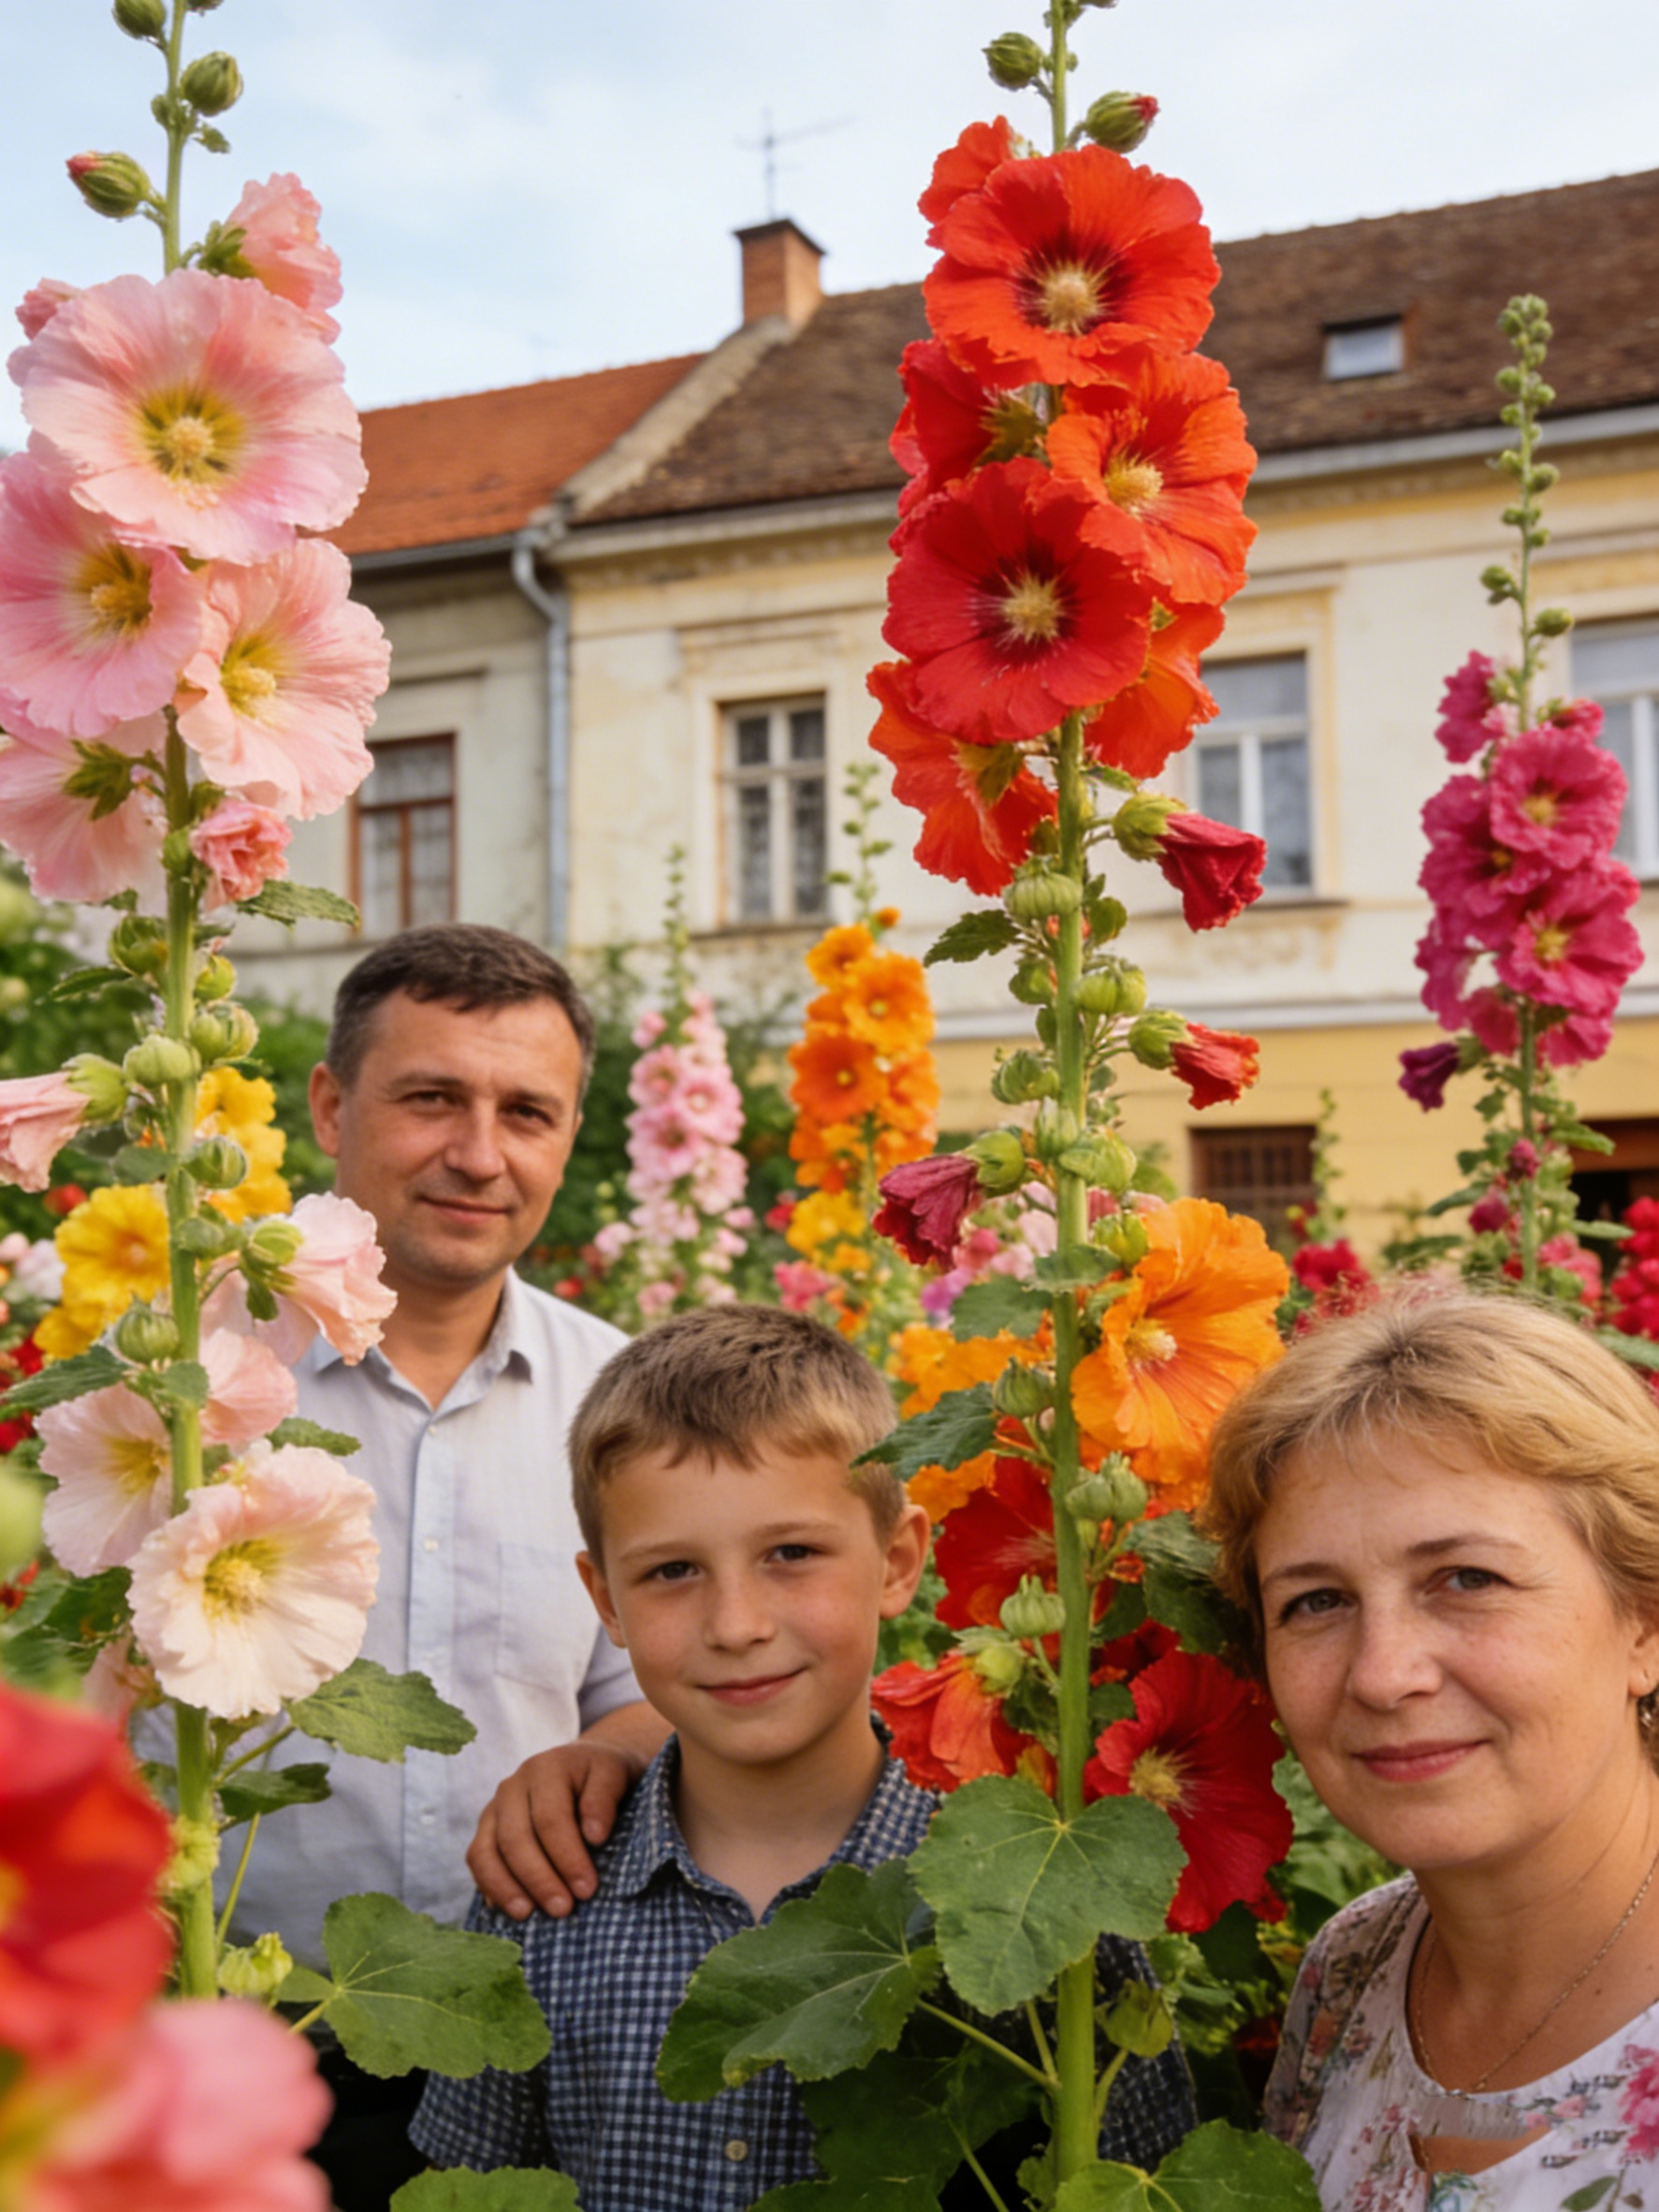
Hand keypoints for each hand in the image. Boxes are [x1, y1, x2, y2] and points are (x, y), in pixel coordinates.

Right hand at [467, 1738, 638, 1919]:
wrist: (585, 1765)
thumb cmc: (602, 1775)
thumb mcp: (615, 1775)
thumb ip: (604, 1798)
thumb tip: (594, 1836)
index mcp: (546, 1769)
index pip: (550, 1818)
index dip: (567, 1857)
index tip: (587, 1889)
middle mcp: (513, 1786)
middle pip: (515, 1838)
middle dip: (538, 1879)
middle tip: (563, 1909)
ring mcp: (494, 1808)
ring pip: (487, 1851)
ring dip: (506, 1888)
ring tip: (528, 1915)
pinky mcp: (486, 1829)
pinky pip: (477, 1860)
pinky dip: (489, 1886)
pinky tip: (508, 1909)